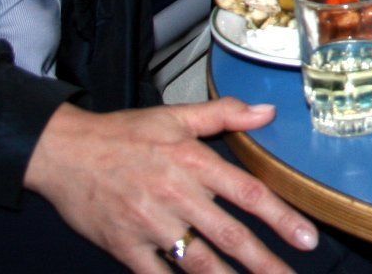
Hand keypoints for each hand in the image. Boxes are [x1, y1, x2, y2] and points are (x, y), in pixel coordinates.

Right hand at [25, 99, 317, 272]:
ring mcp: (150, 225)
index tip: (307, 238)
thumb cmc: (124, 134)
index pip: (249, 193)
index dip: (281, 217)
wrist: (64, 152)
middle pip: (230, 236)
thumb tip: (268, 112)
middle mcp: (177, 196)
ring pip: (199, 261)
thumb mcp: (176, 115)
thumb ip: (224, 114)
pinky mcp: (125, 247)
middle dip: (264, 261)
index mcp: (194, 163)